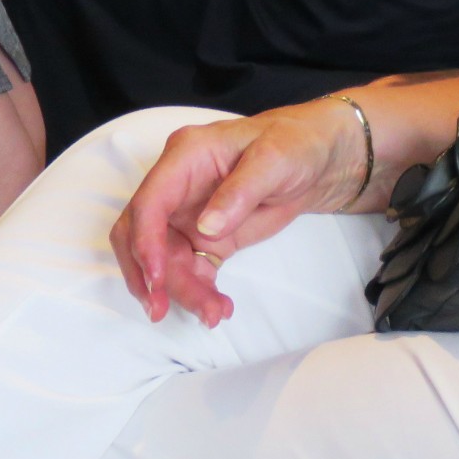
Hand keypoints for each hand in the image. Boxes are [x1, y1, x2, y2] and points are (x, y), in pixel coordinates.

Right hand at [110, 99, 367, 326]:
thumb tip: (206, 226)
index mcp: (185, 157)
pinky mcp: (205, 239)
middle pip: (140, 235)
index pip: (149, 201)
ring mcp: (188, 215)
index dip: (145, 241)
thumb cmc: (294, 144)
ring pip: (164, 261)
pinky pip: (190, 271)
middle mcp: (177, 187)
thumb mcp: (274, 159)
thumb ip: (240, 190)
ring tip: (214, 314)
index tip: (157, 279)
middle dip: (146, 274)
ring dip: (179, 291)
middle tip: (161, 310)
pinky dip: (198, 293)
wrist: (317, 160)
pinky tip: (220, 308)